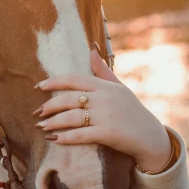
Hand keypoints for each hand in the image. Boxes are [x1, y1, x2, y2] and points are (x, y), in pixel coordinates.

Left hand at [33, 48, 172, 171]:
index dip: (54, 82)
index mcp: (105, 86)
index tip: (39, 86)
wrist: (151, 137)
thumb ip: (102, 71)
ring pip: (71, 118)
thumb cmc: (132, 111)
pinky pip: (81, 135)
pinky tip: (54, 139)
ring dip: (53, 122)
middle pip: (69, 99)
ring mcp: (106, 116)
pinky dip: (65, 137)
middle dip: (50, 106)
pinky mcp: (108, 134)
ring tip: (41, 126)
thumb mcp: (120, 88)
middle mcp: (104, 99)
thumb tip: (91, 49)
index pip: (74, 79)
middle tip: (37, 111)